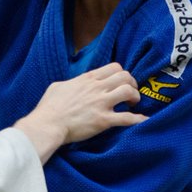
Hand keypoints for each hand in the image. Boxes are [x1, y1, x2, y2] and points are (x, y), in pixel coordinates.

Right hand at [15, 63, 145, 162]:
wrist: (47, 124)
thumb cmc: (49, 107)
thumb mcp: (58, 86)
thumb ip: (71, 82)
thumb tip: (74, 84)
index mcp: (87, 79)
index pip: (114, 67)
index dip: (122, 74)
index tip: (122, 83)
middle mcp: (97, 88)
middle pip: (125, 77)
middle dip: (132, 84)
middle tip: (131, 94)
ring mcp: (101, 103)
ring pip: (129, 92)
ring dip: (135, 98)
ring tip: (134, 105)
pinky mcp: (103, 120)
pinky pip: (127, 118)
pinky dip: (138, 119)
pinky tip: (143, 120)